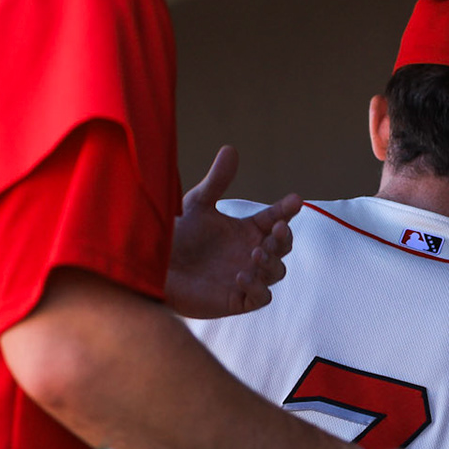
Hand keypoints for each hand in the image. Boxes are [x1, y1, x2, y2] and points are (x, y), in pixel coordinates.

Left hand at [165, 146, 300, 318]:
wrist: (154, 269)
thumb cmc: (176, 236)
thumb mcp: (197, 204)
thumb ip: (217, 181)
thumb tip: (231, 149)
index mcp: (247, 230)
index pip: (276, 218)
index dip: (287, 209)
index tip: (294, 200)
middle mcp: (251, 253)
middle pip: (283, 246)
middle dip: (284, 237)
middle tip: (278, 227)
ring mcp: (247, 277)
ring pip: (277, 272)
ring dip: (272, 262)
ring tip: (255, 253)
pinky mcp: (237, 300)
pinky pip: (261, 297)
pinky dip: (257, 287)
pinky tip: (241, 275)